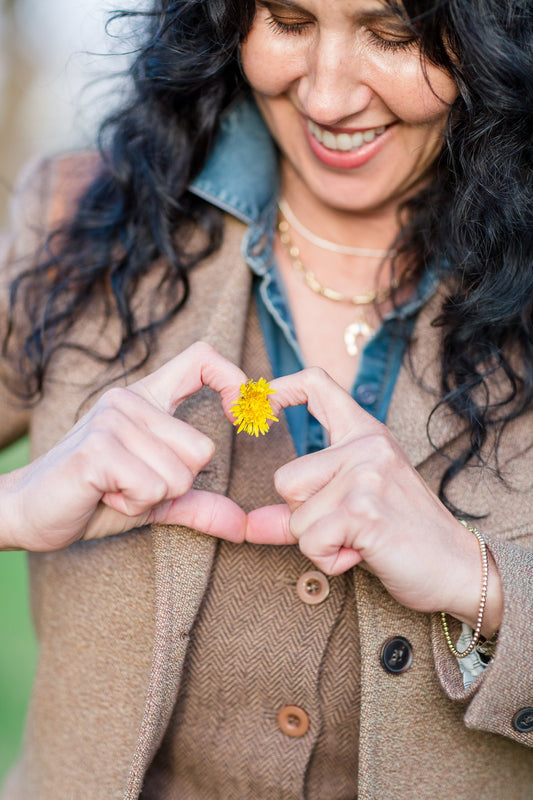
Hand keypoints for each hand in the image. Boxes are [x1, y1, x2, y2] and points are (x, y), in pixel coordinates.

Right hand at [0, 342, 248, 551]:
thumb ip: (198, 503)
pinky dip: (132, 506)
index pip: (200, 358)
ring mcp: (112, 420)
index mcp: (146, 400)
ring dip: (151, 498)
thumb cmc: (93, 498)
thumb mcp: (155, 498)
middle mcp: (129, 400)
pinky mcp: (98, 448)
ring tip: (114, 490)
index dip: (232, 380)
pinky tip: (104, 495)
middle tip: (132, 484)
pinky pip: (152, 489)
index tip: (237, 416)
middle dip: (175, 485)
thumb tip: (242, 525)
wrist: (26, 511)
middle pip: (202, 449)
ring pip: (179, 476)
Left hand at [245, 367, 502, 632]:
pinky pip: (310, 540)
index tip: (259, 404)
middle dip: (303, 517)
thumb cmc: (404, 535)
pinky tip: (361, 554)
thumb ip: (300, 511)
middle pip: (285, 479)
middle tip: (345, 526)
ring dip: (316, 542)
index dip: (279, 388)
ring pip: (295, 515)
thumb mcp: (353, 507)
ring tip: (356, 540)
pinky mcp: (363, 509)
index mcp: (365, 433)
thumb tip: (246, 526)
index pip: (316, 384)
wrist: (456, 567)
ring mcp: (366, 474)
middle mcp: (366, 445)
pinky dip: (328, 559)